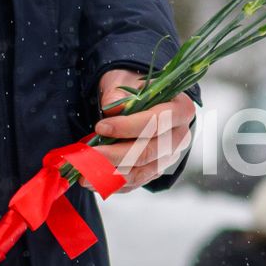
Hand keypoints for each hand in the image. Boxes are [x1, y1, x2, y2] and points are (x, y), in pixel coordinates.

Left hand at [93, 70, 195, 188]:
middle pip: (147, 152)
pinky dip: (113, 184)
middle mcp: (179, 137)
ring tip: (84, 172)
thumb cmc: (134, 89)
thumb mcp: (125, 81)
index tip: (101, 127)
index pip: (156, 122)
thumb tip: (112, 108)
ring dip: (110, 175)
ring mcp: (168, 157)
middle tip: (88, 154)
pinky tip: (92, 180)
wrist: (142, 102)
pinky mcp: (155, 171)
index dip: (127, 127)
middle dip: (115, 155)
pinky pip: (135, 182)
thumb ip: (118, 94)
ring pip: (140, 172)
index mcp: (180, 109)